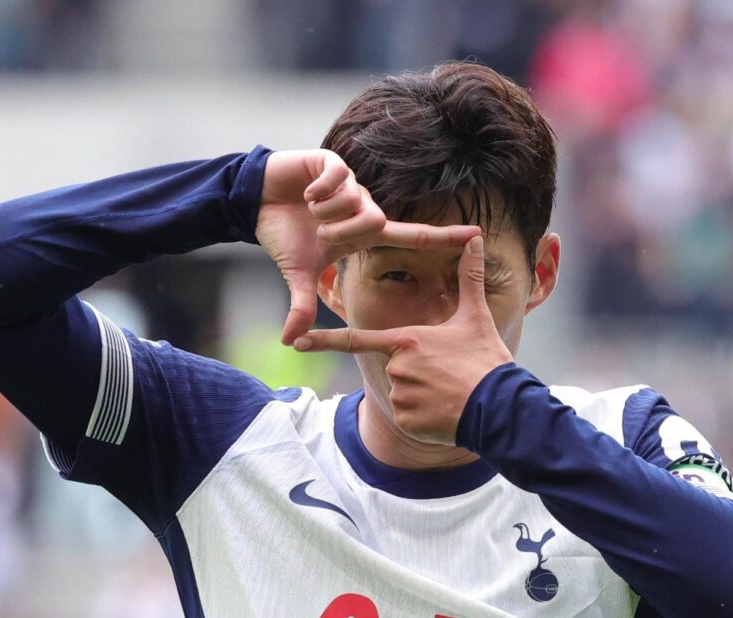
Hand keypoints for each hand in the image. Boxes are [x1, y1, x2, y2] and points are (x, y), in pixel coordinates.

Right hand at [255, 150, 482, 343]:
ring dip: (327, 212)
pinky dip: (319, 192)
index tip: (477, 235)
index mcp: (365, 232)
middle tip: (319, 231)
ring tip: (310, 209)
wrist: (255, 201)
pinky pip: (338, 179)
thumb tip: (289, 340)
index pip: (413, 235)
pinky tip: (306, 193)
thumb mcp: (297, 273)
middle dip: (342, 231)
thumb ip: (302, 304)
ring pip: (356, 202)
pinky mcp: (334, 163)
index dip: (444, 237)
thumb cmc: (283, 234)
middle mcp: (366, 206)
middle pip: (377, 221)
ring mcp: (352, 184)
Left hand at [292, 235, 512, 444]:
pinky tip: (445, 412)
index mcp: (406, 341)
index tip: (296, 342)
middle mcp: (397, 367)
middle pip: (396, 369)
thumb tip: (476, 239)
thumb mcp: (476, 317)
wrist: (499, 406)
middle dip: (418, 374)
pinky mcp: (406, 420)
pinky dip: (424, 417)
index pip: (356, 340)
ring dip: (422, 396)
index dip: (324, 340)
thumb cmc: (485, 360)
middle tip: (448, 375)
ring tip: (450, 394)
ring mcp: (399, 395)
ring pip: (402, 394)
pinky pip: (408, 417)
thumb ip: (470, 277)